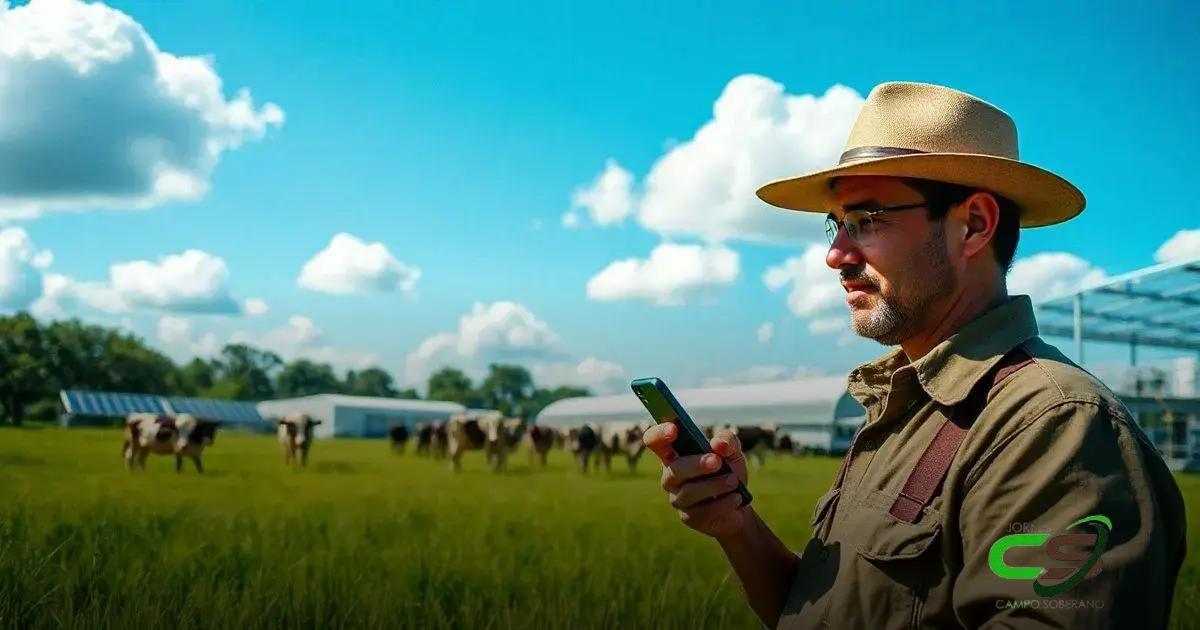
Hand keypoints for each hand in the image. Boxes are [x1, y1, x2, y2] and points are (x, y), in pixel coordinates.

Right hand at [644, 424, 750, 539]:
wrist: (740, 503)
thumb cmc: (729, 470)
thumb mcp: (733, 450)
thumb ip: (727, 440)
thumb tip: (717, 445)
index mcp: (675, 454)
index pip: (654, 441)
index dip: (659, 434)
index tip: (673, 430)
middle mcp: (671, 476)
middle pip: (674, 469)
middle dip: (696, 465)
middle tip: (717, 462)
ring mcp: (677, 498)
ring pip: (689, 492)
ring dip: (714, 485)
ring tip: (734, 482)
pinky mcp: (689, 518)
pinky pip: (702, 511)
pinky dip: (722, 503)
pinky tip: (736, 498)